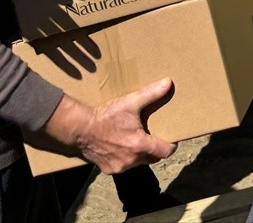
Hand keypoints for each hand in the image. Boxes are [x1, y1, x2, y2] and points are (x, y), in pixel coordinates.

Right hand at [41, 79, 175, 173]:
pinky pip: (124, 166)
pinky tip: (122, 147)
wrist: (80, 129)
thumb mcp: (130, 102)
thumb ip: (151, 93)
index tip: (171, 139)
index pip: (165, 152)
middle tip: (153, 137)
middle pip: (152, 158)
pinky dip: (125, 158)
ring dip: (140, 154)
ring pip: (138, 162)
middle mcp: (132, 160)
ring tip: (137, 140)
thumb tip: (168, 83)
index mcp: (140, 145)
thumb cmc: (106, 116)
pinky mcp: (109, 169)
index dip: (171, 146)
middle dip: (155, 149)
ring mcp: (120, 167)